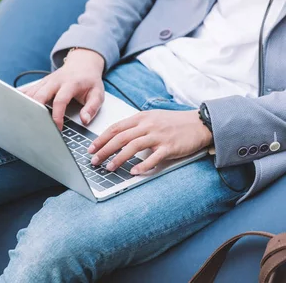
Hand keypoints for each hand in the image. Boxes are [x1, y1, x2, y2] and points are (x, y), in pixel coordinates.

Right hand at [18, 49, 104, 130]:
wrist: (83, 63)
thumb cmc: (89, 81)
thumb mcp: (98, 93)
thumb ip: (92, 107)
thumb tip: (84, 120)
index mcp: (70, 83)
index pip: (60, 100)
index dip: (57, 115)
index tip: (57, 128)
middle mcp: (55, 81)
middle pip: (40, 95)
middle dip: (35, 111)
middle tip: (34, 126)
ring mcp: (46, 81)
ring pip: (31, 93)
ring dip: (26, 106)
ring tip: (22, 122)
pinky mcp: (41, 83)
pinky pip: (27, 91)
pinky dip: (20, 99)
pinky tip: (14, 108)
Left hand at [88, 109, 212, 174]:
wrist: (198, 123)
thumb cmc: (174, 122)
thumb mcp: (152, 118)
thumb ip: (136, 126)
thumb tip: (118, 137)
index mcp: (141, 117)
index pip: (116, 127)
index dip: (102, 138)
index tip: (91, 148)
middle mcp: (148, 125)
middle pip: (121, 137)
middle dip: (104, 149)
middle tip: (94, 160)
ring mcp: (158, 136)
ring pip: (133, 146)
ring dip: (118, 158)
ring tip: (109, 168)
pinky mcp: (169, 147)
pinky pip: (153, 158)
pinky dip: (142, 166)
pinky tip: (133, 172)